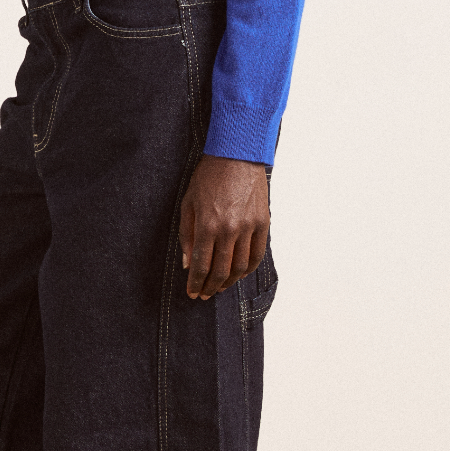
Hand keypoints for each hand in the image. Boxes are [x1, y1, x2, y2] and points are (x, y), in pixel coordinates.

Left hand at [179, 155, 269, 300]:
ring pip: (240, 267)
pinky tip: (239, 274)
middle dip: (210, 287)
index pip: (201, 265)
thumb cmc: (208, 177)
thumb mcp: (188, 203)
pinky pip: (257, 255)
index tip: (192, 293)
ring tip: (220, 287)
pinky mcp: (263, 223)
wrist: (237, 155)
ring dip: (229, 282)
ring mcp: (248, 227)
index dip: (196, 283)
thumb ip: (186, 235)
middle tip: (204, 295)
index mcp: (207, 225)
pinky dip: (248, 269)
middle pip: (220, 271)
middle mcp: (229, 229)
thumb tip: (188, 264)